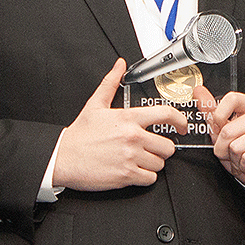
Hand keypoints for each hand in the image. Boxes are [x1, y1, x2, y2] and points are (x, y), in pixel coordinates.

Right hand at [53, 58, 187, 189]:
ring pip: (160, 163)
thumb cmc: (80, 134)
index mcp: (129, 118)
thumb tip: (119, 65)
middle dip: (162, 148)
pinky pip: (150, 179)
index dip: (180, 120)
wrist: (62, 157)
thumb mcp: (95, 104)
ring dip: (154, 163)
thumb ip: (111, 82)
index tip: (182, 126)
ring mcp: (131, 157)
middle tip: (153, 147)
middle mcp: (133, 137)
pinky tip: (136, 171)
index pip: (166, 114)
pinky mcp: (126, 176)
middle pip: (167, 145)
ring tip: (141, 159)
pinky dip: (146, 177)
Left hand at [194, 86, 244, 196]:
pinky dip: (244, 167)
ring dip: (235, 160)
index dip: (219, 115)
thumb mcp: (224, 134)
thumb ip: (212, 113)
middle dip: (223, 149)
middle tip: (233, 153)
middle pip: (227, 130)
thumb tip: (199, 92)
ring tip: (244, 158)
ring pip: (235, 147)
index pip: (232, 99)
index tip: (219, 127)